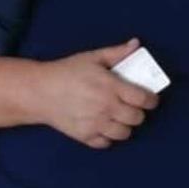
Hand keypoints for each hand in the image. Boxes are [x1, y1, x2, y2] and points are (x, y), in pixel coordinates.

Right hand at [35, 38, 158, 149]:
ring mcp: (95, 124)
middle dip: (138, 112)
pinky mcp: (84, 136)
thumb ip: (117, 53)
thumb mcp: (92, 58)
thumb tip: (136, 44)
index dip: (151, 100)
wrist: (37, 91)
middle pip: (137, 118)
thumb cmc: (66, 72)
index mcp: (111, 87)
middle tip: (132, 107)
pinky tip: (103, 126)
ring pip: (124, 133)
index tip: (149, 98)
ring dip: (125, 126)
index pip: (144, 100)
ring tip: (118, 117)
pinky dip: (107, 137)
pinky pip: (106, 143)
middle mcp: (106, 107)